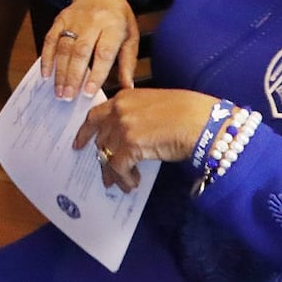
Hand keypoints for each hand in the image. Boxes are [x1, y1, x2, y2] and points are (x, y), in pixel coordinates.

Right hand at [40, 0, 137, 98]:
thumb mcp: (130, 36)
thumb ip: (128, 63)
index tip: (89, 92)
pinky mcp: (60, 19)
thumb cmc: (118, 16)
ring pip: (64, 48)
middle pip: (80, 52)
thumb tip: (127, 88)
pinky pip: (50, 39)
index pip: (104, 53)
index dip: (96, 73)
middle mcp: (92, 22)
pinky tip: (46, 74)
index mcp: (113, 26)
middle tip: (69, 97)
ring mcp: (74, 20)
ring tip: (59, 92)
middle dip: (73, 76)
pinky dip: (46, 57)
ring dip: (60, 72)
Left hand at [72, 87, 220, 190]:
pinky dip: (125, 179)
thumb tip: (130, 136)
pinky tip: (133, 184)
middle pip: (100, 138)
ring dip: (115, 173)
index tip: (78, 144)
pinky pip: (119, 167)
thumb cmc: (189, 112)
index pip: (95, 115)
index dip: (85, 132)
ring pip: (108, 155)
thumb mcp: (156, 105)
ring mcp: (123, 127)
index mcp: (124, 98)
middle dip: (101, 158)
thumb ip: (137, 114)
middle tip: (104, 174)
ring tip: (122, 184)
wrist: (202, 121)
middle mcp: (119, 110)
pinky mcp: (131, 145)